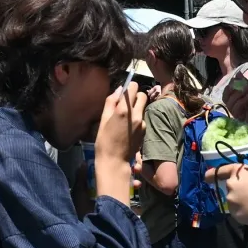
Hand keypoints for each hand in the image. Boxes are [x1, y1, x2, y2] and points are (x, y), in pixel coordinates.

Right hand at [94, 85, 145, 202]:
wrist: (114, 160)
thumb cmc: (104, 140)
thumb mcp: (103, 119)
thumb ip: (111, 102)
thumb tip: (119, 89)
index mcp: (123, 110)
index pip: (133, 87)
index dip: (129, 87)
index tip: (124, 92)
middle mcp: (135, 114)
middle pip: (142, 95)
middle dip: (135, 96)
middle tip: (126, 104)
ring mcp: (141, 123)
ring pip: (142, 107)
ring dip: (136, 108)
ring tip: (125, 119)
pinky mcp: (144, 130)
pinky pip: (141, 119)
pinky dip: (136, 120)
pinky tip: (128, 129)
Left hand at [205, 160, 247, 235]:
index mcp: (239, 172)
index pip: (221, 171)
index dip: (212, 173)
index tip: (206, 177)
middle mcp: (231, 186)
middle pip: (230, 186)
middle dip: (239, 189)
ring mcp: (232, 202)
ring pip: (233, 200)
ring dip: (241, 201)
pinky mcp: (235, 216)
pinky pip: (238, 211)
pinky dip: (244, 211)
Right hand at [222, 79, 247, 161]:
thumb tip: (238, 75)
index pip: (239, 89)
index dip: (235, 84)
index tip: (236, 80)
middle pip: (231, 97)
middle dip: (232, 91)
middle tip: (239, 89)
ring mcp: (246, 116)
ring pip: (231, 105)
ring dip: (236, 99)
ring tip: (247, 98)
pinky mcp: (244, 126)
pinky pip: (235, 115)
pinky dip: (239, 107)